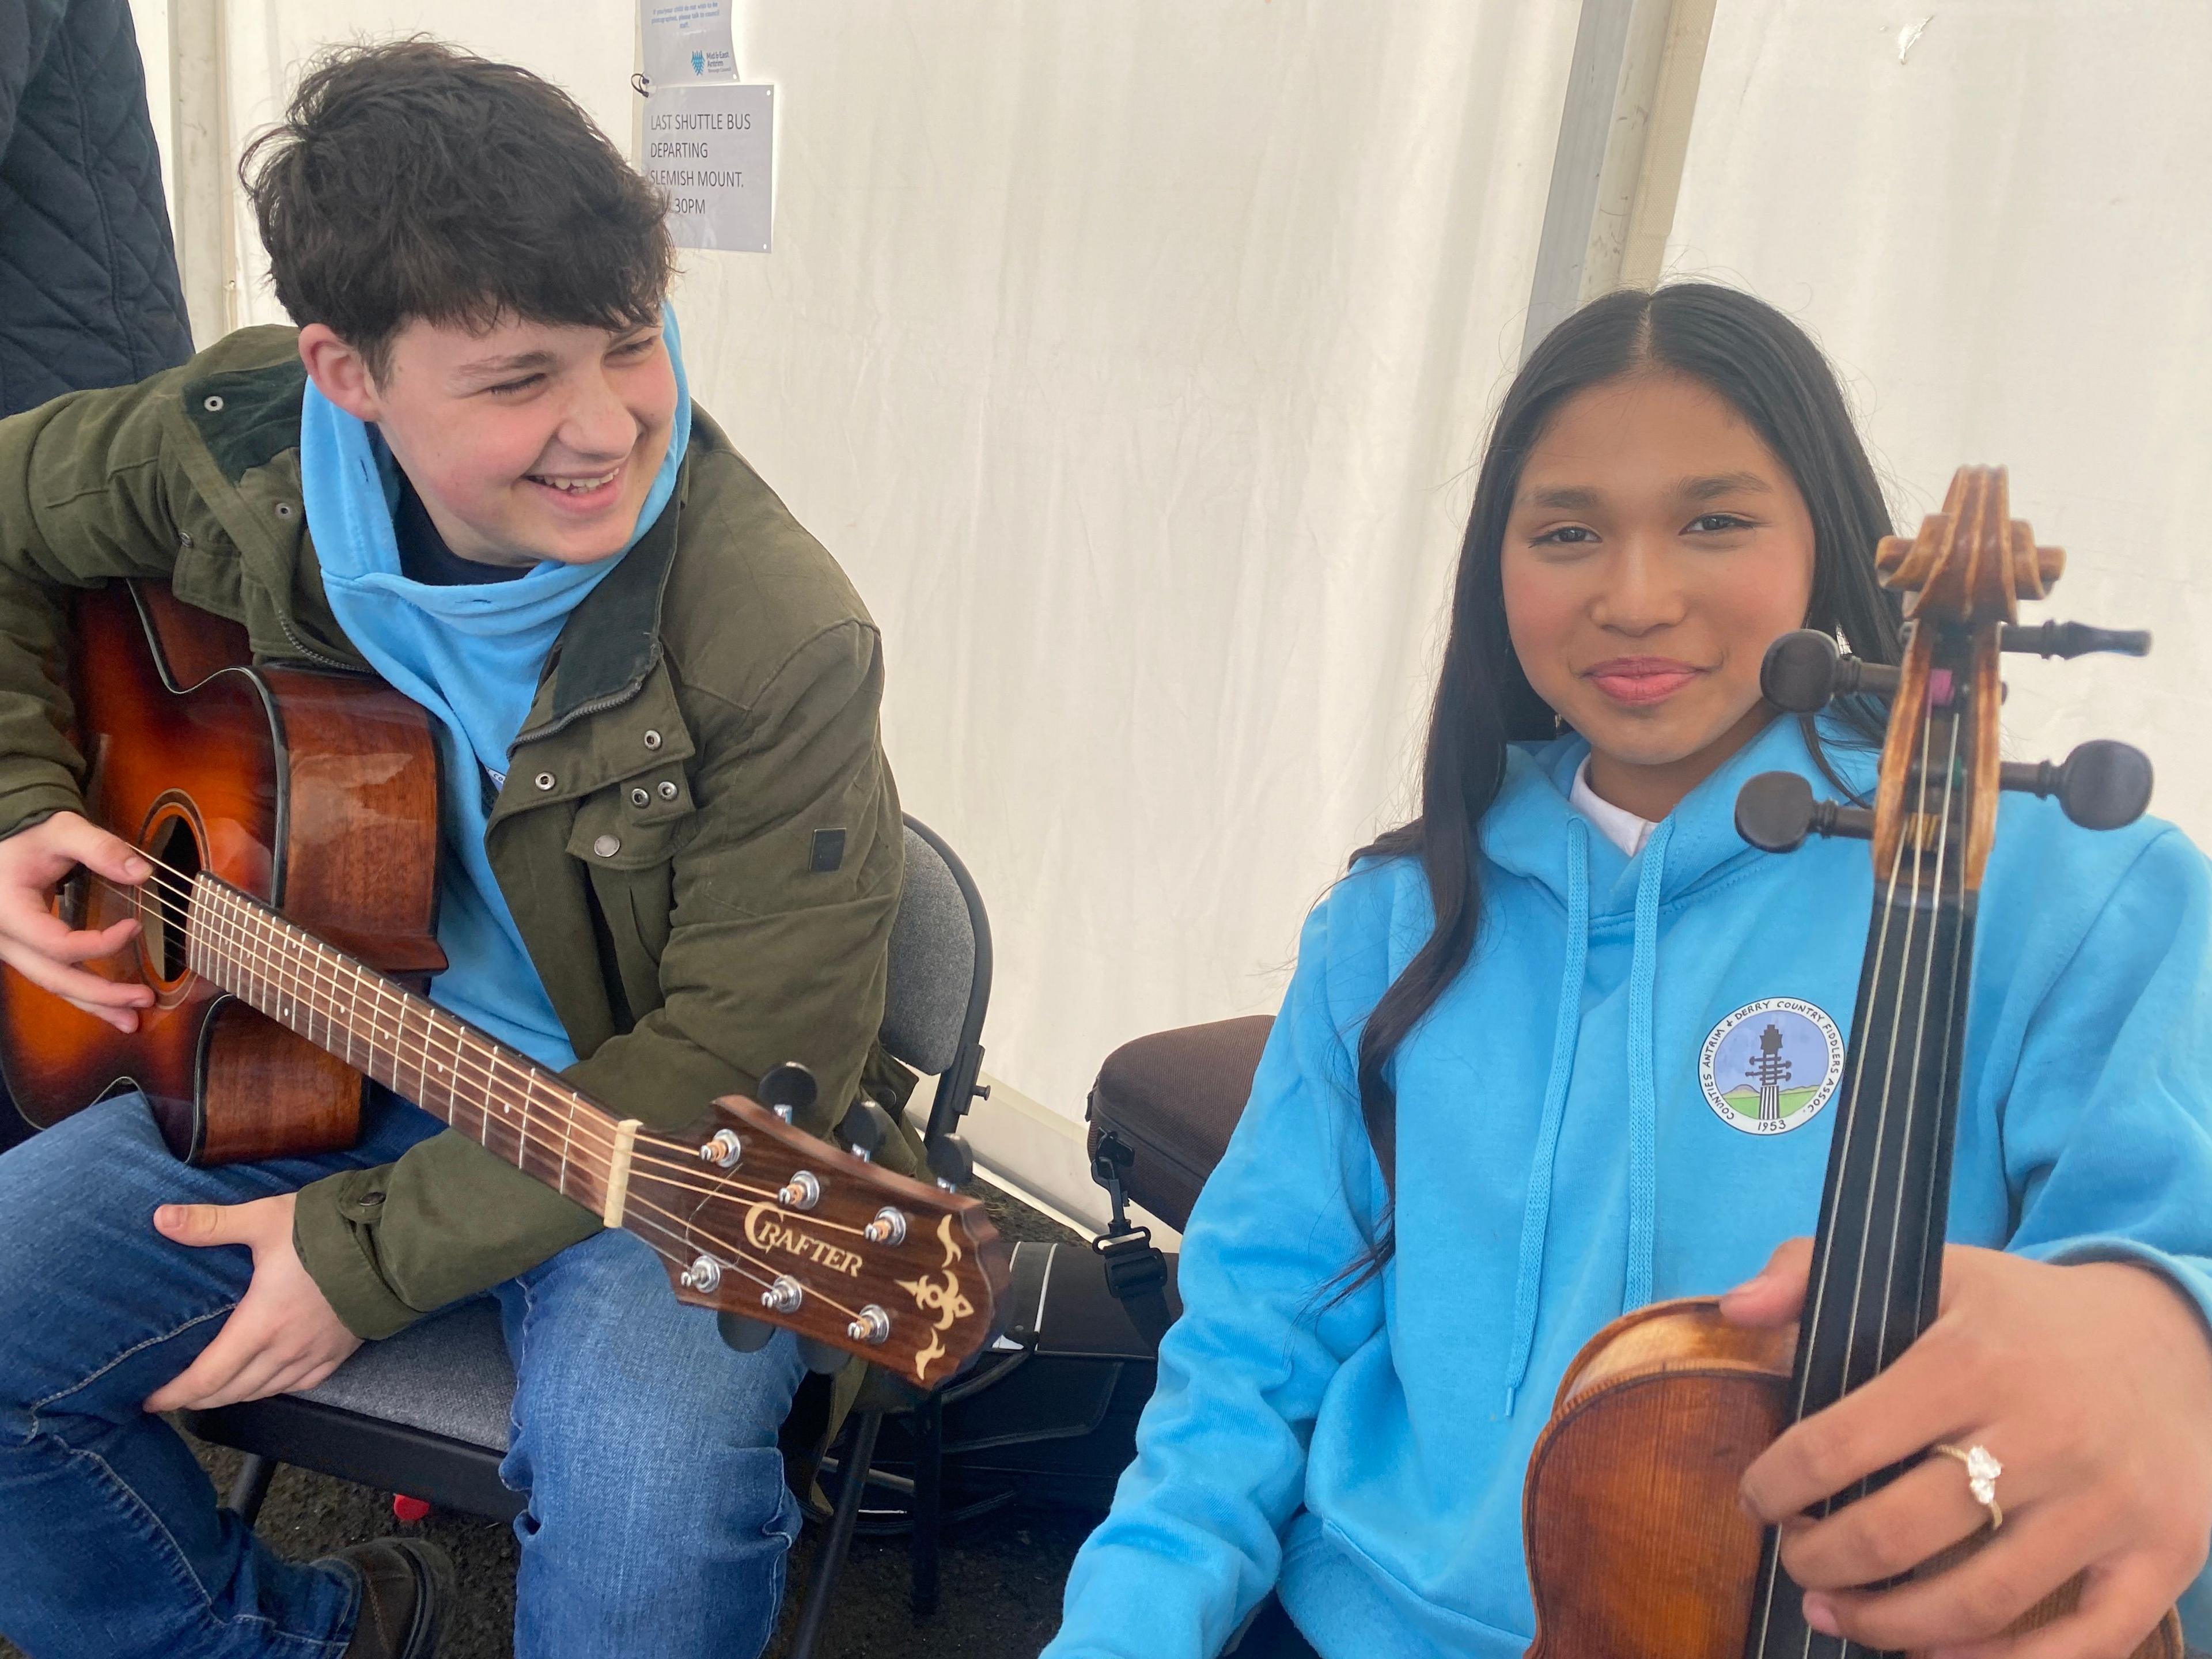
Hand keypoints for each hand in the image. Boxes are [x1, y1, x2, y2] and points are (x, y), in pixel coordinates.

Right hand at [0, 810, 154, 1031]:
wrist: (2, 842)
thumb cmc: (28, 836)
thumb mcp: (62, 830)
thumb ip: (101, 848)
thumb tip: (143, 872)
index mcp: (10, 912)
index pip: (56, 944)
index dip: (99, 944)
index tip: (135, 926)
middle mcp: (6, 939)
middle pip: (54, 977)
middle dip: (101, 995)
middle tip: (144, 1000)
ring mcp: (14, 949)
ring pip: (53, 985)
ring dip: (94, 1004)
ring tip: (132, 1022)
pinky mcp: (26, 952)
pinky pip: (54, 978)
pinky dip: (84, 994)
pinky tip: (111, 1008)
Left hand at [143, 1194, 361, 1411]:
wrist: (392, 1244)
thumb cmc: (327, 1233)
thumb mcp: (264, 1219)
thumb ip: (211, 1223)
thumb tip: (160, 1218)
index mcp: (261, 1324)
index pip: (207, 1377)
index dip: (175, 1394)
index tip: (151, 1400)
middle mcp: (285, 1350)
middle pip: (231, 1391)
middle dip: (198, 1398)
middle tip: (174, 1396)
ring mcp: (314, 1355)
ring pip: (263, 1392)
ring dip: (233, 1396)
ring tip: (212, 1391)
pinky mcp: (339, 1353)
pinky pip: (298, 1386)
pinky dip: (272, 1389)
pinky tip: (266, 1383)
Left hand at [1724, 1237, 2211, 1658]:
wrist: (2173, 1338)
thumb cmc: (2027, 1315)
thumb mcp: (1931, 1267)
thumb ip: (1809, 1269)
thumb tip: (1732, 1309)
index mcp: (1973, 1362)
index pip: (1839, 1444)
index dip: (1777, 1485)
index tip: (1757, 1499)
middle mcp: (2044, 1435)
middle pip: (1897, 1535)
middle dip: (1819, 1561)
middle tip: (1796, 1559)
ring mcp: (2108, 1504)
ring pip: (1976, 1602)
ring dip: (1886, 1625)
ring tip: (1838, 1612)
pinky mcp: (2163, 1555)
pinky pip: (2081, 1645)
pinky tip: (1935, 1651)